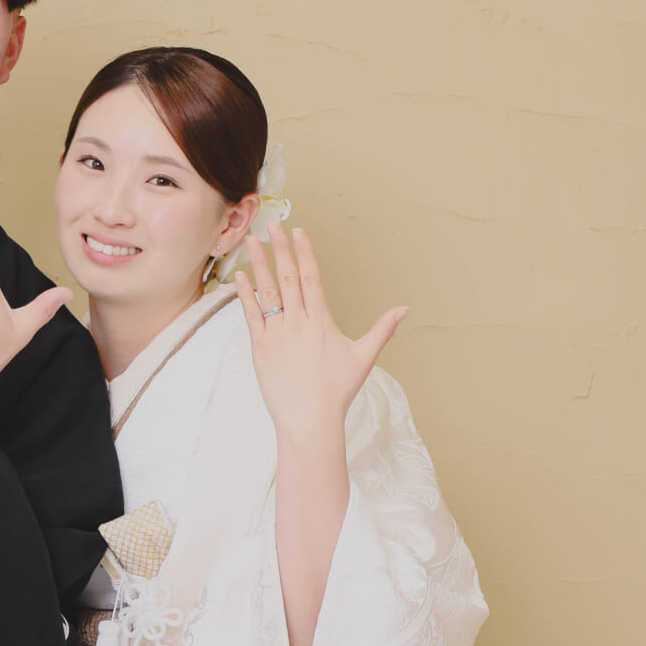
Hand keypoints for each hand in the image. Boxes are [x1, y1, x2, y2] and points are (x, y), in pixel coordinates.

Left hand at [239, 224, 406, 444]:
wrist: (309, 421)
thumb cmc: (337, 392)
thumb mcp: (363, 358)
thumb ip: (382, 329)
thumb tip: (405, 309)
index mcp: (322, 322)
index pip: (312, 278)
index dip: (305, 252)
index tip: (298, 231)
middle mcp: (298, 324)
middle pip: (289, 278)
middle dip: (281, 249)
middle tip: (272, 224)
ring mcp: (277, 335)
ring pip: (267, 292)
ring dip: (260, 265)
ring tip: (252, 241)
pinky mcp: (260, 349)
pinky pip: (251, 316)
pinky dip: (245, 295)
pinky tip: (241, 276)